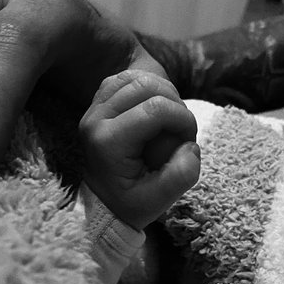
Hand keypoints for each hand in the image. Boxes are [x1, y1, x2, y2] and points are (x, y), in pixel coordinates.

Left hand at [79, 69, 199, 229]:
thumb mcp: (159, 201)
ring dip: (161, 93)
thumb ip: (181, 176)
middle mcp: (94, 121)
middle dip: (174, 103)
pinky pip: (124, 80)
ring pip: (135, 78)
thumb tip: (190, 145)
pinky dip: (146, 88)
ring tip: (167, 120)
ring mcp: (92, 110)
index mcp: (107, 142)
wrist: (102, 205)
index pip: (155, 109)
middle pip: (146, 85)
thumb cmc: (131, 204)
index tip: (188, 141)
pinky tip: (154, 110)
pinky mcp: (96, 105)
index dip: (183, 119)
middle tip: (179, 130)